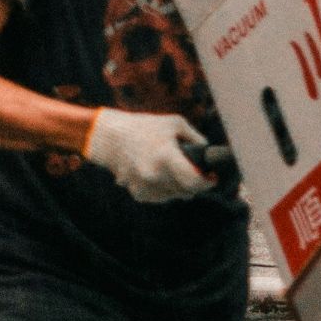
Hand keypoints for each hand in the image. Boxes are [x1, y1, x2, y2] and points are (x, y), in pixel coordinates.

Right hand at [81, 108, 213, 203]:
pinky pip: (160, 198)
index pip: (195, 182)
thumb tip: (208, 152)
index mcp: (166, 156)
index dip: (207, 182)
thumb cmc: (144, 126)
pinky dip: (163, 190)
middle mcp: (155, 175)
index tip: (211, 177)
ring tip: (172, 170)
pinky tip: (158, 174)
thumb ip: (196, 138)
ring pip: (174, 196)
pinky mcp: (137, 193)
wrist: (109, 137)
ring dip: (178, 187)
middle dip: (194, 183)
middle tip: (193, 171)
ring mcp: (145, 186)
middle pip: (187, 191)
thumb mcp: (174, 123)